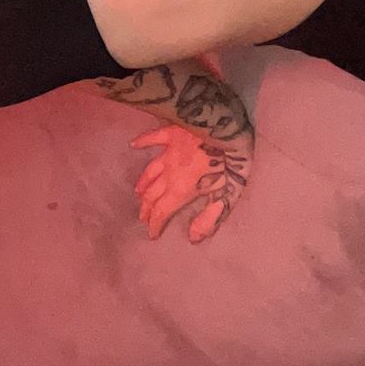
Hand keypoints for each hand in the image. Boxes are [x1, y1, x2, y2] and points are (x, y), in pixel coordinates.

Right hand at [131, 124, 252, 242]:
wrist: (226, 127)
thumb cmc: (231, 163)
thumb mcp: (226, 196)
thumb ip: (208, 218)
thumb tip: (192, 237)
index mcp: (181, 189)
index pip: (162, 211)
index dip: (155, 224)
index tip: (151, 234)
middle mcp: (169, 173)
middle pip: (152, 195)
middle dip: (146, 209)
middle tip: (143, 218)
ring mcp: (168, 152)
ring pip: (149, 172)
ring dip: (143, 185)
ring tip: (138, 194)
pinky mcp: (171, 133)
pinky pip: (152, 138)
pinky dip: (142, 142)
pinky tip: (133, 144)